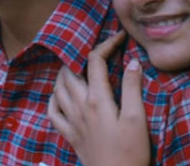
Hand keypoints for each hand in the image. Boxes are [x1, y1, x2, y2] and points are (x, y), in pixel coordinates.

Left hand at [48, 31, 149, 165]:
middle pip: (71, 71)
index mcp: (97, 99)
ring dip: (66, 72)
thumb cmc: (130, 152)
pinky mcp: (70, 135)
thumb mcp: (137, 118)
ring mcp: (72, 122)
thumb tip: (132, 61)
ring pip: (59, 88)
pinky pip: (52, 111)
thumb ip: (132, 88)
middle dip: (82, 54)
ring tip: (79, 65)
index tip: (120, 37)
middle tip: (98, 48)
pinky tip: (61, 94)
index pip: (96, 61)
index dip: (107, 44)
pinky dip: (54, 97)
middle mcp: (80, 107)